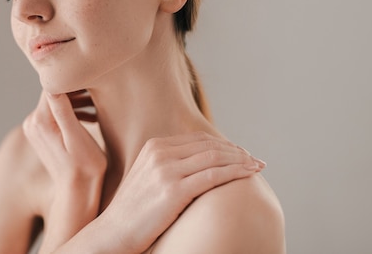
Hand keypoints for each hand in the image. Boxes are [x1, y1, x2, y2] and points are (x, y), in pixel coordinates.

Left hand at [22, 90, 106, 251]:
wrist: (77, 191)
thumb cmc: (84, 166)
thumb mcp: (77, 137)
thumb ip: (63, 111)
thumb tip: (54, 84)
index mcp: (40, 120)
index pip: (52, 85)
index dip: (72, 79)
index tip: (91, 77)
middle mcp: (32, 122)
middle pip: (53, 92)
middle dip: (76, 90)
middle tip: (98, 90)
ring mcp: (35, 128)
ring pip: (55, 102)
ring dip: (76, 102)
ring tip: (96, 108)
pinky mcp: (41, 132)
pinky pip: (55, 114)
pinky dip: (72, 113)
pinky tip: (90, 119)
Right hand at [97, 133, 264, 252]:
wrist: (114, 232)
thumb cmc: (136, 211)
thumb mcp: (149, 177)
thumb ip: (170, 165)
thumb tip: (201, 164)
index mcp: (154, 146)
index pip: (199, 139)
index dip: (224, 144)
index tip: (241, 153)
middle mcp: (159, 153)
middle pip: (209, 145)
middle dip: (237, 151)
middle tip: (254, 159)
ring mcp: (166, 170)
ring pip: (214, 157)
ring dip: (241, 160)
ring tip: (257, 166)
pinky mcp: (173, 190)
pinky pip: (213, 176)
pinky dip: (235, 172)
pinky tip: (248, 174)